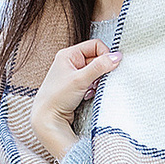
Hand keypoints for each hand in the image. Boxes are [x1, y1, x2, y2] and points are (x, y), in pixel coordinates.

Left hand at [29, 37, 121, 163]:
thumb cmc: (57, 97)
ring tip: (90, 89)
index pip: (95, 45)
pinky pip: (92, 82)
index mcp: (68, 54)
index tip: (109, 67)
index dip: (105, 55)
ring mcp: (73, 74)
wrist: (47, 118)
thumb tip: (117, 57)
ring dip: (98, 81)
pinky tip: (87, 95)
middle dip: (101, 71)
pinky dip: (94, 88)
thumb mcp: (80, 79)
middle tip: (98, 81)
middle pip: (96, 59)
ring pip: (96, 72)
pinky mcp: (76, 86)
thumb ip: (100, 66)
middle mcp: (70, 62)